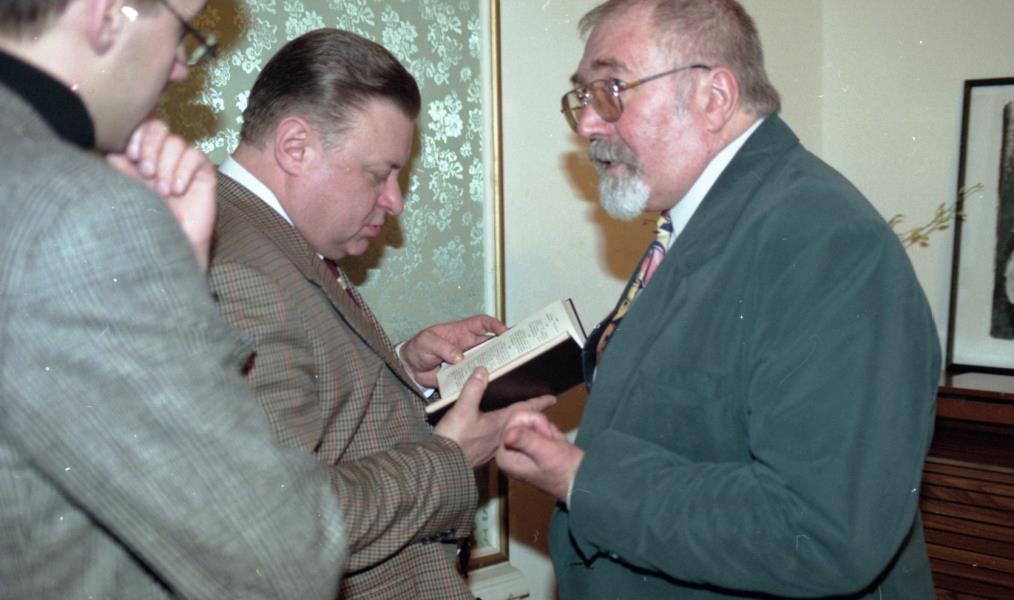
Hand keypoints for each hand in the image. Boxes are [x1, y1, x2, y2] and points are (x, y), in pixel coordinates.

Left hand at [106, 119, 216, 270]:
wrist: (176, 242)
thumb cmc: (152, 219)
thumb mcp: (134, 192)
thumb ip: (124, 172)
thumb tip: (111, 153)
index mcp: (147, 154)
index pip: (144, 127)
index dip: (138, 136)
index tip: (130, 156)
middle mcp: (166, 155)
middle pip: (160, 128)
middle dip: (151, 147)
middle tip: (147, 173)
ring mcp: (186, 162)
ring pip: (177, 143)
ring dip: (167, 166)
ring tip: (163, 191)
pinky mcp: (204, 173)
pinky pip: (195, 157)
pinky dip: (184, 171)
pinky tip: (177, 190)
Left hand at [401, 315, 506, 387]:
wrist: (409, 368)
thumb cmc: (418, 348)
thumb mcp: (427, 342)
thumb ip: (442, 348)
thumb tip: (459, 357)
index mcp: (462, 331)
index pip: (483, 323)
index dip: (495, 325)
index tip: (505, 333)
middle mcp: (468, 345)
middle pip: (491, 343)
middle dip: (503, 347)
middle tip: (514, 354)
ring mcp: (467, 361)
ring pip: (486, 361)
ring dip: (495, 365)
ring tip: (505, 370)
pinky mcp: (463, 375)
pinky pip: (475, 377)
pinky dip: (481, 381)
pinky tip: (488, 385)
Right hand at [433, 367, 555, 466]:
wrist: (442, 465)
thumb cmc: (454, 439)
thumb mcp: (462, 409)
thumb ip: (473, 389)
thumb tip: (483, 371)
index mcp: (500, 425)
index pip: (524, 410)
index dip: (538, 402)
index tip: (552, 398)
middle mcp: (500, 437)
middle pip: (519, 422)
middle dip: (528, 414)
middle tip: (536, 406)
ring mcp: (491, 447)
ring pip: (508, 432)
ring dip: (514, 424)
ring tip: (516, 416)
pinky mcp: (480, 453)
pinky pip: (496, 440)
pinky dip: (500, 432)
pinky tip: (491, 429)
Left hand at [496, 411, 583, 502]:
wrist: (581, 480)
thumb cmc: (565, 470)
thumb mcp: (546, 452)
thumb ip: (527, 441)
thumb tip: (508, 434)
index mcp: (505, 457)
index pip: (514, 420)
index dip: (535, 422)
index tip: (546, 437)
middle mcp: (506, 454)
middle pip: (521, 420)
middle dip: (541, 426)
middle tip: (551, 441)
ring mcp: (516, 453)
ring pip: (530, 423)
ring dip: (547, 430)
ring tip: (554, 445)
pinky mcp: (526, 451)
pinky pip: (536, 429)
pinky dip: (548, 433)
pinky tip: (554, 445)